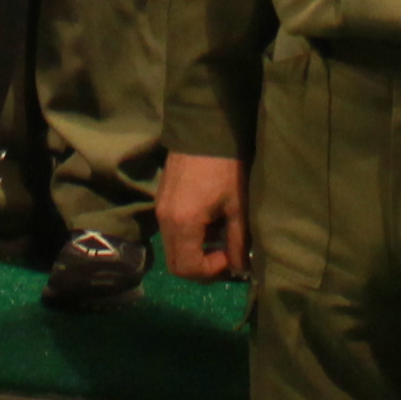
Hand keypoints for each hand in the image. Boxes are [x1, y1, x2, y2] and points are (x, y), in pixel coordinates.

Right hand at [158, 151, 248, 282]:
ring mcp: (160, 209)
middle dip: (201, 267)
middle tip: (224, 255)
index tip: (230, 256)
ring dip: (195, 250)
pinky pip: (171, 231)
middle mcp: (165, 221)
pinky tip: (208, 219)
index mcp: (183, 224)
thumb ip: (238, 241)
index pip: (188, 268)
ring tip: (219, 234)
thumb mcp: (237, 206)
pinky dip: (188, 236)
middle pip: (176, 264)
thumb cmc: (225, 167)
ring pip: (173, 247)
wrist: (204, 128)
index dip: (211, 271)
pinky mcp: (161, 199)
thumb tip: (240, 268)